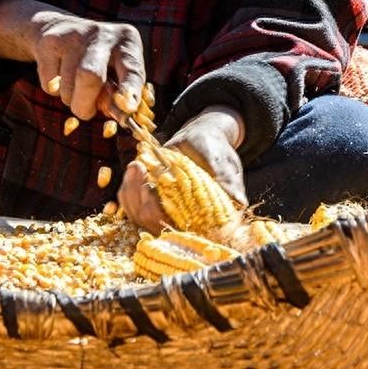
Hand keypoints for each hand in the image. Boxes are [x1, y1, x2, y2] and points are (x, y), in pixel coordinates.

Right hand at [30, 12, 146, 120]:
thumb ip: (120, 94)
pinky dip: (54, 91)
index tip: (128, 107)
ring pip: (67, 87)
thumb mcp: (116, 69)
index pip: (132, 69)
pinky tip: (59, 75)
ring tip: (74, 86)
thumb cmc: (96, 59)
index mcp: (127, 41)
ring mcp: (73, 36)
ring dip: (70, 99)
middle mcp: (102, 35)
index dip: (130, 90)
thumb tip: (122, 116)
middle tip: (85, 112)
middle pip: (91, 76)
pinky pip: (49, 84)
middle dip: (85, 103)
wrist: (56, 29)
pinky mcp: (48, 42)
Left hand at [117, 105, 246, 232]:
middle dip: (139, 197)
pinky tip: (134, 167)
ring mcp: (162, 210)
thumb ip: (227, 181)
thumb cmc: (217, 151)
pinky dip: (128, 187)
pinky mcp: (149, 200)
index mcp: (200, 217)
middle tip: (139, 168)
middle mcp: (179, 219)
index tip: (151, 188)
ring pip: (137, 214)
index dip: (159, 214)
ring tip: (136, 165)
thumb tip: (239, 201)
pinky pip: (130, 203)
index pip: (176, 228)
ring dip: (131, 190)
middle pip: (150, 222)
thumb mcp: (224, 162)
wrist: (203, 139)